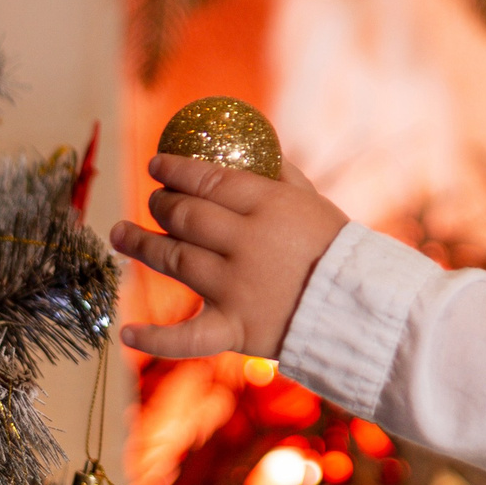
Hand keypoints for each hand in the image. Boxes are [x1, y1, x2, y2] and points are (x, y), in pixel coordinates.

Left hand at [111, 153, 349, 359]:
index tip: (156, 164)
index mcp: (269, 206)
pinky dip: (155, 338)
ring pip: (175, 260)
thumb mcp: (315, 202)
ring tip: (119, 233)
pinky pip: (188, 338)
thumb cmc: (339, 251)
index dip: (175, 169)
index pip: (207, 179)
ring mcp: (237, 287)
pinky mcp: (236, 329)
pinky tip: (126, 331)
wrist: (366, 310)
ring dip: (142, 244)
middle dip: (162, 204)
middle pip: (186, 216)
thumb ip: (281, 175)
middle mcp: (247, 243)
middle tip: (153, 201)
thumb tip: (254, 145)